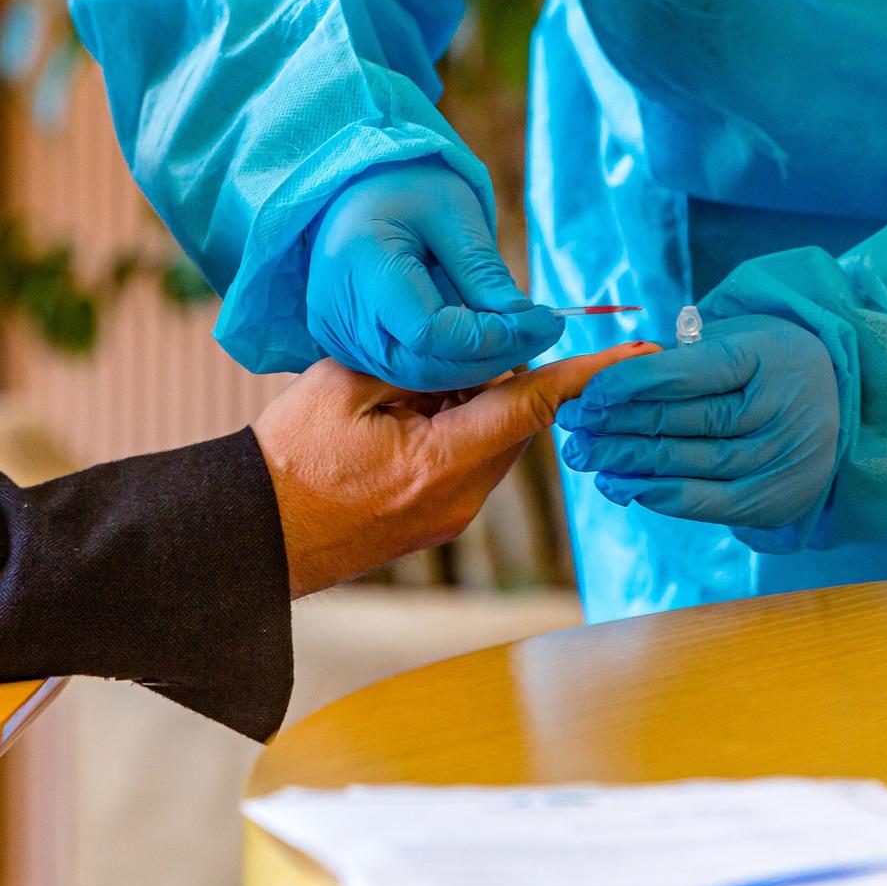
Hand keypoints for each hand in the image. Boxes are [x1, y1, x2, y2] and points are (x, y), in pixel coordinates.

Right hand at [255, 342, 655, 595]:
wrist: (247, 538)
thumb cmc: (285, 460)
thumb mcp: (345, 385)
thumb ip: (422, 360)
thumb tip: (476, 346)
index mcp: (441, 463)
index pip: (535, 406)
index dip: (588, 374)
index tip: (639, 355)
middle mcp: (460, 500)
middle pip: (515, 419)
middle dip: (489, 375)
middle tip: (431, 354)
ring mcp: (450, 517)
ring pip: (492, 439)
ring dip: (465, 403)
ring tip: (395, 396)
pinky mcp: (437, 523)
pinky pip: (468, 461)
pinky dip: (450, 429)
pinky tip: (396, 421)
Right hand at [307, 162, 563, 390]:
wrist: (356, 191)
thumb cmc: (406, 188)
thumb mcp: (452, 213)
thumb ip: (483, 272)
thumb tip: (525, 323)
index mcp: (361, 266)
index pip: (432, 332)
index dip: (493, 336)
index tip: (545, 320)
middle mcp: (338, 312)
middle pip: (425, 364)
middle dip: (492, 356)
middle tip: (541, 333)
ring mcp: (339, 335)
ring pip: (418, 375)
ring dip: (476, 365)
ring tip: (520, 336)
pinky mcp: (348, 346)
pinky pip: (406, 369)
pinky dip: (451, 363)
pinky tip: (485, 342)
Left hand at [557, 314, 839, 535]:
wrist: (840, 405)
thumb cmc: (768, 363)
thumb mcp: (738, 336)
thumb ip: (682, 354)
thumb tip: (609, 382)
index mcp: (769, 356)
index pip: (690, 374)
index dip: (631, 384)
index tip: (587, 393)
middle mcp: (782, 409)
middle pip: (685, 421)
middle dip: (618, 424)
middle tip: (572, 426)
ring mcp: (783, 458)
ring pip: (690, 463)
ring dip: (629, 463)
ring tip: (586, 457)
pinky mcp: (775, 498)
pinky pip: (708, 502)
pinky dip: (661, 495)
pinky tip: (624, 487)